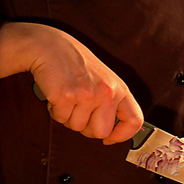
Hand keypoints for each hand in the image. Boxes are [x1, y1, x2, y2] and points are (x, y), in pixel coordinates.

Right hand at [0, 22, 142, 144]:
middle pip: (101, 132)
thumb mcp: (103, 78)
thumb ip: (110, 100)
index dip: (123, 135)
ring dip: (68, 116)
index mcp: (119, 88)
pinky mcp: (66, 96)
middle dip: (86, 128)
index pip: (134, 120)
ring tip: (67, 95)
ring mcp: (87, 94)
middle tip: (78, 111)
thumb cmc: (74, 62)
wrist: (50, 45)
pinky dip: (55, 111)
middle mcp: (106, 92)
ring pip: (77, 127)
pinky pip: (60, 119)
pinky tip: (56, 94)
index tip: (109, 138)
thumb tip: (110, 132)